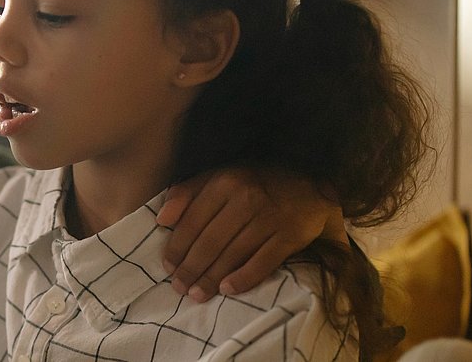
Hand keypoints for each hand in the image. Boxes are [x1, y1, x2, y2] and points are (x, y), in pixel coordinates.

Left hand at [156, 168, 346, 302]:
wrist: (309, 187)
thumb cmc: (255, 184)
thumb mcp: (220, 177)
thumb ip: (187, 193)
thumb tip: (162, 219)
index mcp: (225, 182)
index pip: (192, 221)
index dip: (177, 247)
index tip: (167, 267)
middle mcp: (246, 198)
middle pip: (210, 242)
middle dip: (191, 268)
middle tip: (179, 287)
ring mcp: (270, 218)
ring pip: (233, 255)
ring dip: (211, 279)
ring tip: (197, 294)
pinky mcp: (290, 236)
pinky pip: (263, 263)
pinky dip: (244, 279)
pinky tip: (227, 290)